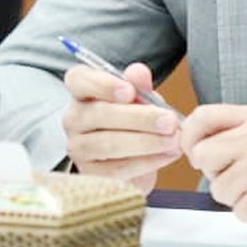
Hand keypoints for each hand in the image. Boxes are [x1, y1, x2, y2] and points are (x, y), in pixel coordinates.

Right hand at [61, 62, 180, 193]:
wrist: (133, 156)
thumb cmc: (133, 118)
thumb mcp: (139, 97)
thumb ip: (138, 84)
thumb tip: (139, 72)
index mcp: (82, 90)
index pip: (80, 80)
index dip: (103, 85)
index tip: (130, 92)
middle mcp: (73, 117)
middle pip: (100, 115)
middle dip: (140, 118)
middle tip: (170, 121)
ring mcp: (78, 147)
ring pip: (108, 144)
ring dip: (146, 142)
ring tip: (173, 140)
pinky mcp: (91, 174)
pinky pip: (117, 169)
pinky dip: (146, 162)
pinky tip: (166, 155)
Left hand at [180, 104, 246, 228]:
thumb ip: (239, 132)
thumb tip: (199, 143)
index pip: (202, 117)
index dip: (189, 137)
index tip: (196, 151)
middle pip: (203, 156)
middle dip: (217, 174)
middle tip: (241, 177)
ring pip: (219, 188)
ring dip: (238, 197)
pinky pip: (239, 211)